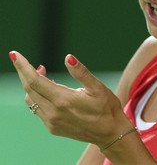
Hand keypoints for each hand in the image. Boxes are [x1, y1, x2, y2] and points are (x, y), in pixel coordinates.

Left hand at [9, 51, 131, 147]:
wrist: (110, 133)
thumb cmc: (107, 108)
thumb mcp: (98, 88)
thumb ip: (81, 73)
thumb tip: (68, 58)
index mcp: (64, 100)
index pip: (35, 81)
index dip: (23, 66)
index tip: (14, 54)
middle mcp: (53, 113)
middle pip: (29, 89)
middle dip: (24, 72)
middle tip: (24, 60)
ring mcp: (51, 122)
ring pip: (31, 100)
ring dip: (31, 85)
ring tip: (43, 73)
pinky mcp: (52, 127)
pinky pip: (37, 109)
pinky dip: (37, 96)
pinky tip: (49, 90)